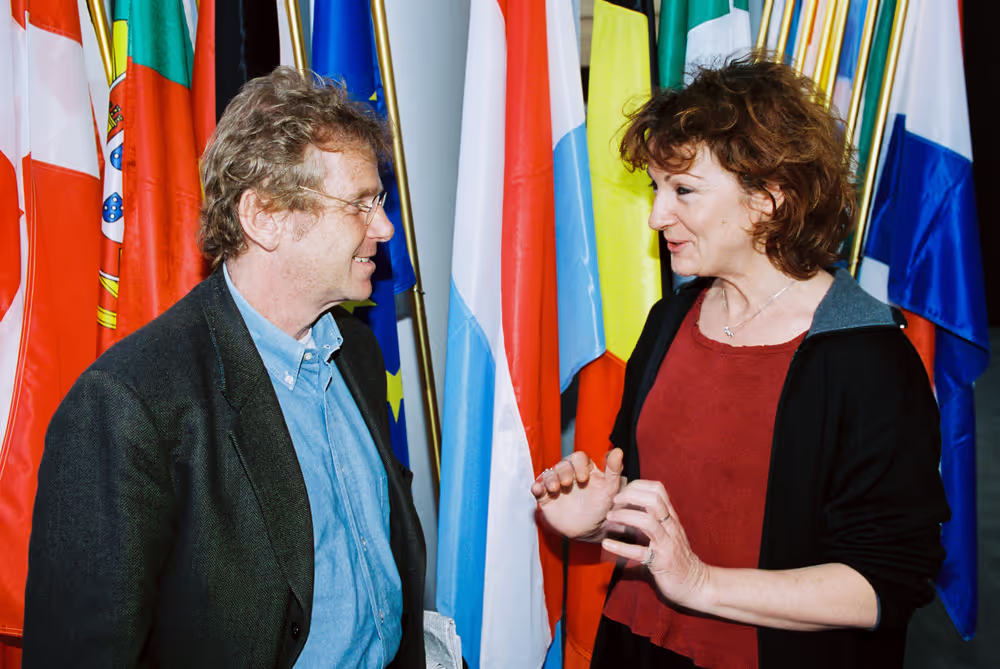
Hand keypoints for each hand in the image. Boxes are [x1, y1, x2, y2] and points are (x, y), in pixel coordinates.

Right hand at [532, 448, 623, 539]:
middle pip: (562, 465)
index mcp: (584, 469)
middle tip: (567, 483)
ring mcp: (556, 485)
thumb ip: (614, 470)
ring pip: (549, 474)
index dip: (579, 465)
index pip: (578, 458)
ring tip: (554, 488)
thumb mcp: (610, 489)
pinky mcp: (546, 497)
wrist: (588, 530)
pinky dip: (536, 487)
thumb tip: (618, 451)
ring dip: (550, 479)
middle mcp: (569, 474)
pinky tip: (537, 489)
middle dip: (563, 472)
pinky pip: (538, 488)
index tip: (583, 479)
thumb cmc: (601, 506)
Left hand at [601, 479, 709, 608]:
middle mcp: (670, 527)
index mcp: (670, 518)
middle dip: (631, 496)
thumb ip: (650, 521)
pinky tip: (607, 544)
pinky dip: (621, 547)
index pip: (658, 490)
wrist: (695, 583)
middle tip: (614, 501)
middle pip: (653, 501)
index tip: (621, 491)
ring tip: (609, 518)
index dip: (638, 486)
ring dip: (625, 516)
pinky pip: (640, 552)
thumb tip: (624, 511)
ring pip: (648, 522)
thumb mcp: (666, 534)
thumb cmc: (676, 557)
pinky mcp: (661, 562)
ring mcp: (667, 544)